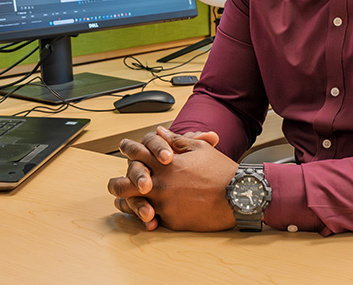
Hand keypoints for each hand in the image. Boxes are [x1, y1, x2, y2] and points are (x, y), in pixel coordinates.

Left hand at [108, 127, 236, 230]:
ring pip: (134, 205)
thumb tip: (160, 132)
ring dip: (126, 204)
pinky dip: (147, 218)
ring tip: (122, 203)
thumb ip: (176, 140)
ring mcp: (164, 203)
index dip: (128, 149)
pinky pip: (152, 219)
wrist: (238, 195)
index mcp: (166, 163)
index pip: (138, 152)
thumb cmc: (221, 171)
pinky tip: (144, 217)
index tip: (124, 147)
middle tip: (115, 184)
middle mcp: (160, 183)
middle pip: (125, 184)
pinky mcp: (171, 220)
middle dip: (116, 184)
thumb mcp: (199, 149)